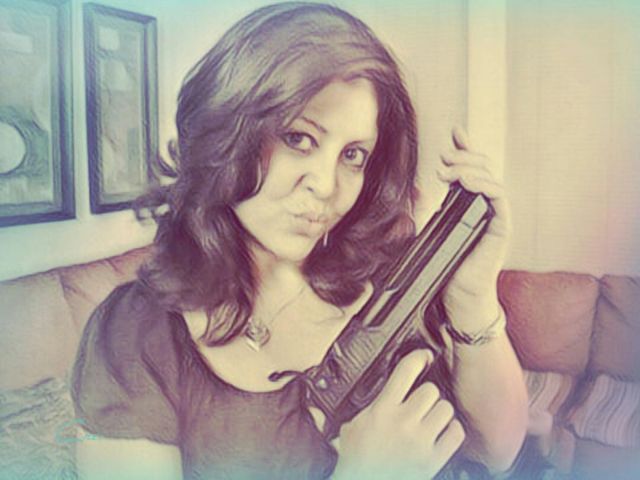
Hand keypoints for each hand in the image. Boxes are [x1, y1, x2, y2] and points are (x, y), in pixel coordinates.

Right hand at [327, 350, 464, 479]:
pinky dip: (452, 431)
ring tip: (431, 419)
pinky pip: (456, 434)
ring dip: (440, 412)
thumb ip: (367, 408)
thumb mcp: (353, 426)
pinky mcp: (433, 460)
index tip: (424, 356)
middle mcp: (403, 422)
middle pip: (431, 390)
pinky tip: (443, 433)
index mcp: (382, 410)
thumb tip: (377, 395)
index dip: (418, 357)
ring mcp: (420, 441)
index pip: (406, 371)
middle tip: (420, 402)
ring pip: (446, 409)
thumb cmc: (356, 460)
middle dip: (426, 394)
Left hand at [436, 126, 511, 328]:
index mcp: (471, 203)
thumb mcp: (431, 230)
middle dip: (464, 157)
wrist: (458, 296)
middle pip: (483, 168)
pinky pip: (499, 199)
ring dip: (470, 168)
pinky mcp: (501, 228)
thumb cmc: (446, 266)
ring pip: (491, 179)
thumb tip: (416, 188)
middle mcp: (486, 206)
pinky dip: (484, 185)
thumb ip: (428, 209)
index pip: (473, 168)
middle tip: (443, 158)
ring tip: (448, 169)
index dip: (466, 148)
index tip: (455, 132)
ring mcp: (496, 216)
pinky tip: (466, 181)